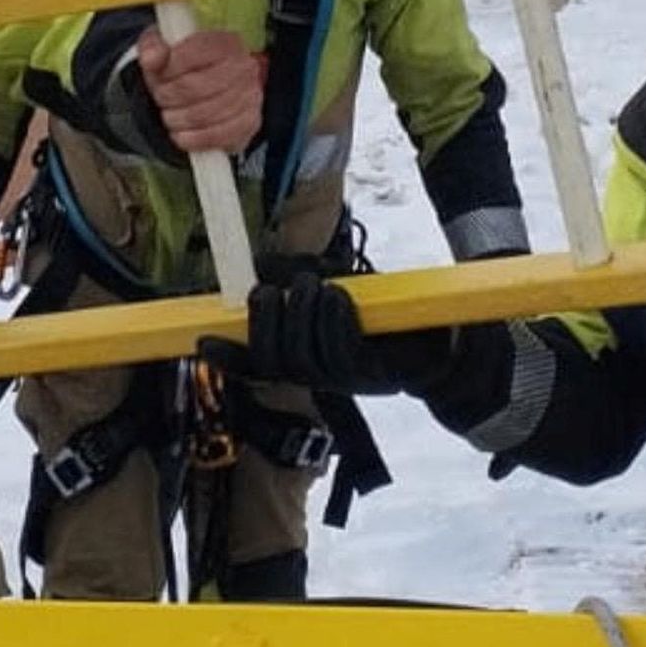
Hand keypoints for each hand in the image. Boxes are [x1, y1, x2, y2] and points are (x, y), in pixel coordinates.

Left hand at [134, 24, 266, 154]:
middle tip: (161, 98)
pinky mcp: (249, 123)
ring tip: (170, 115)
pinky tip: (182, 133)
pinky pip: (215, 137)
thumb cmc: (183, 67)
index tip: (160, 77)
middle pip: (194, 88)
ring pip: (202, 116)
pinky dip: (191, 139)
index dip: (167, 70)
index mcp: (224, 42)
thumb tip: (152, 58)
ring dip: (176, 119)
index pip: (192, 55)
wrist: (207, 88)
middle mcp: (243, 66)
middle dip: (168, 97)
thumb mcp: (163, 49)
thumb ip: (152, 47)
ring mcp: (250, 96)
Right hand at [203, 274, 454, 398]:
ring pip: (305, 357)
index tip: (202, 341)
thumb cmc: (380, 310)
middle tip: (276, 290)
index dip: (228, 358)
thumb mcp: (334, 282)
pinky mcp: (375, 376)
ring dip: (302, 314)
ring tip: (314, 285)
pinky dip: (333, 319)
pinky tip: (337, 296)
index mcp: (302, 357)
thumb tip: (259, 266)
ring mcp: (346, 380)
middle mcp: (318, 375)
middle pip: (275, 360)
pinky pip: (342, 354)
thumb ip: (297, 275)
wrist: (442, 335)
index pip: (256, 364)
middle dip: (266, 321)